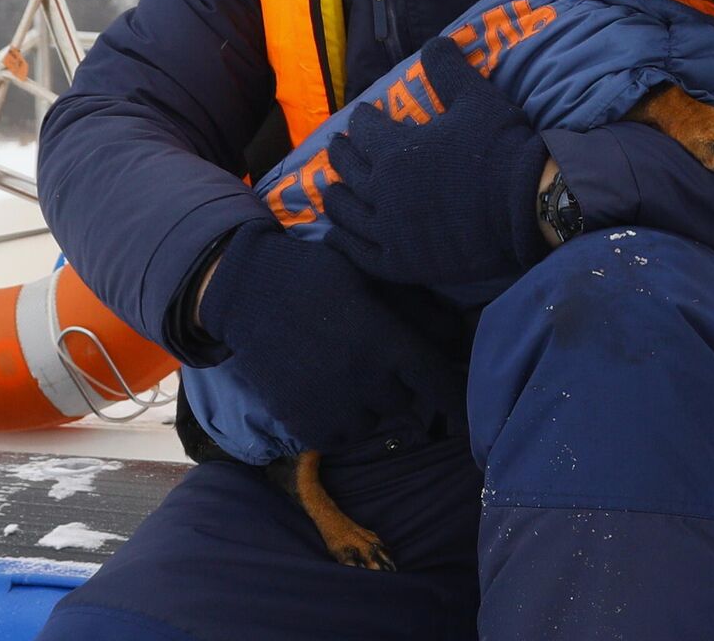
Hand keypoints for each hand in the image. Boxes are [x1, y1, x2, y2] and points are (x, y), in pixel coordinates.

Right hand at [198, 219, 463, 451]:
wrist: (247, 289)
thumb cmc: (317, 275)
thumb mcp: (371, 280)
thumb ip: (416, 310)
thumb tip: (457, 335)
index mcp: (385, 339)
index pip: (436, 382)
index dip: (455, 398)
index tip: (466, 415)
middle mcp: (363, 377)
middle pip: (403, 401)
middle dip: (395, 383)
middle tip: (371, 359)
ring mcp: (331, 403)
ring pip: (371, 421)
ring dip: (367, 405)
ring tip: (344, 374)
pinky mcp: (301, 420)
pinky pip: (338, 437)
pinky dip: (339, 423)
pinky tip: (326, 394)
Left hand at [323, 36, 550, 284]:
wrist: (529, 204)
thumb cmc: (499, 147)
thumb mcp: (475, 97)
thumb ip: (447, 69)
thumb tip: (433, 41)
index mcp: (395, 150)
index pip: (365, 130)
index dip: (363, 119)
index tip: (364, 114)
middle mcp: (383, 191)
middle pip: (349, 170)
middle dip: (342, 154)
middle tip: (337, 146)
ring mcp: (391, 231)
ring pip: (348, 213)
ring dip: (336, 198)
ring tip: (331, 190)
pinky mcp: (404, 263)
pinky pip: (362, 254)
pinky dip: (345, 243)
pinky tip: (337, 236)